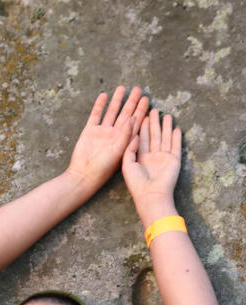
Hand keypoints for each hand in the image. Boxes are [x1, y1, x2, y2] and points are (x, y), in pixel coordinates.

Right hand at [65, 86, 147, 192]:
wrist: (84, 175)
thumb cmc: (104, 168)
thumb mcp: (120, 151)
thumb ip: (127, 135)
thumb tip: (134, 118)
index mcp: (124, 139)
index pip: (136, 122)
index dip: (142, 110)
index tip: (147, 99)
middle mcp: (114, 134)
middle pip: (125, 114)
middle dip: (132, 102)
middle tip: (138, 89)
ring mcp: (102, 132)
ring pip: (111, 112)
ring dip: (117, 101)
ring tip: (122, 88)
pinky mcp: (89, 131)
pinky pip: (95, 116)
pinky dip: (99, 106)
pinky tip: (104, 96)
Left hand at [122, 109, 181, 223]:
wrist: (151, 195)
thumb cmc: (136, 183)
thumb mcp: (127, 164)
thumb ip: (130, 149)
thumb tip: (135, 135)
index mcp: (140, 157)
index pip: (141, 139)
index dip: (141, 127)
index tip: (141, 114)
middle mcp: (152, 156)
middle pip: (154, 136)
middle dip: (153, 123)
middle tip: (153, 110)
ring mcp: (164, 158)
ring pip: (165, 138)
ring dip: (166, 127)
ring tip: (167, 115)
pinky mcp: (174, 160)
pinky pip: (176, 146)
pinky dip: (177, 138)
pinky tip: (177, 128)